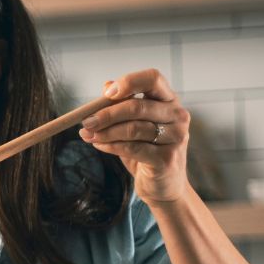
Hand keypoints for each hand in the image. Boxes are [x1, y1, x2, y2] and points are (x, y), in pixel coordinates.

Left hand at [77, 69, 191, 204]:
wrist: (162, 185)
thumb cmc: (146, 149)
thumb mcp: (133, 123)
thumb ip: (122, 104)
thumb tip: (107, 85)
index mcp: (169, 100)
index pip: (153, 78)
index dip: (129, 82)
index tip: (107, 93)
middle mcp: (178, 115)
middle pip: (138, 106)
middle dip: (107, 114)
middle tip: (85, 121)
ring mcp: (176, 137)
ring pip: (133, 129)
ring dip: (105, 132)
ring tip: (88, 135)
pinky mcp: (167, 158)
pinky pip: (133, 148)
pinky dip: (111, 146)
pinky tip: (99, 145)